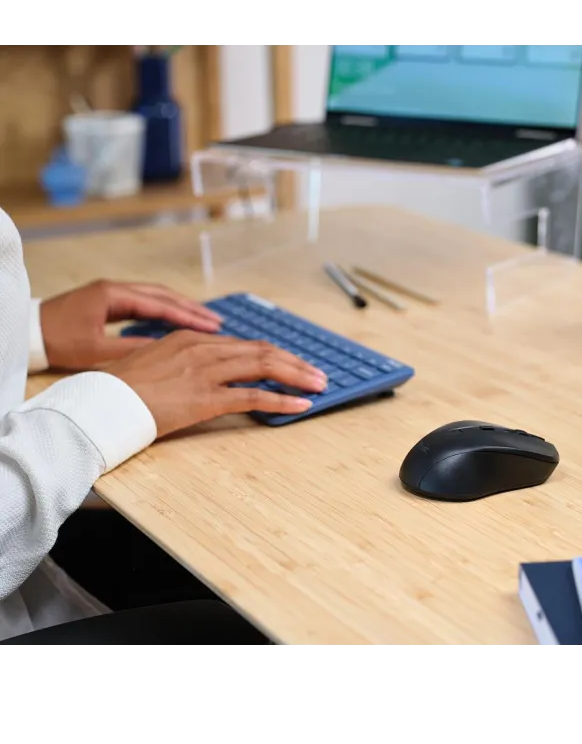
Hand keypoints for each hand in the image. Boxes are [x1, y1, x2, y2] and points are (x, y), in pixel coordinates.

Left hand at [40, 280, 222, 369]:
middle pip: (163, 295)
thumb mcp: (96, 351)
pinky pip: (145, 303)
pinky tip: (177, 321)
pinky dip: (165, 311)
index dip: (188, 315)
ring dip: (181, 308)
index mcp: (113, 296)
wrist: (27, 332)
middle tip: (217, 322)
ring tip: (204, 321)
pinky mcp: (108, 301)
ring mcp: (112, 293)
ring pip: (156, 297)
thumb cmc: (57, 341)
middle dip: (191, 308)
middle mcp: (116, 288)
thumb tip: (165, 351)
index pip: (160, 304)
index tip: (212, 325)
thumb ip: (131, 348)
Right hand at [105, 330, 327, 436]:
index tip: (293, 362)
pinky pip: (253, 397)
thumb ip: (186, 359)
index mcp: (192, 338)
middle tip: (318, 372)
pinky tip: (300, 404)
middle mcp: (203, 349)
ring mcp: (206, 372)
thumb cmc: (122, 388)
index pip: (246, 344)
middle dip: (295, 362)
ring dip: (297, 376)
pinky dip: (281, 400)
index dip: (275, 354)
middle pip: (263, 351)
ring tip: (319, 385)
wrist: (100, 403)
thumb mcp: (156, 361)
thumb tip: (210, 368)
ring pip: (265, 367)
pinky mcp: (206, 398)